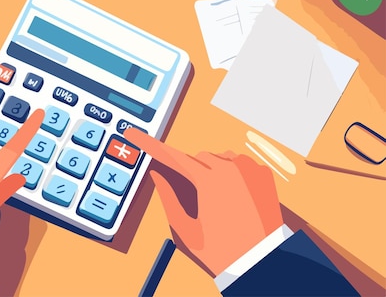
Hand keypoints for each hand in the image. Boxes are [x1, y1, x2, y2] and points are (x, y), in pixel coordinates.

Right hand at [124, 128, 282, 275]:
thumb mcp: (186, 231)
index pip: (170, 156)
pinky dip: (233, 174)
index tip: (134, 133)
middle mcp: (230, 168)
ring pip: (219, 158)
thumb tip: (158, 176)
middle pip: (196, 158)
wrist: (262, 263)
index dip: (149, 144)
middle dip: (190, 171)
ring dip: (212, 170)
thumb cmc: (223, 252)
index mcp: (208, 181)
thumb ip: (168, 198)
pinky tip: (234, 196)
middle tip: (195, 198)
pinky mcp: (263, 174)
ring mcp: (249, 169)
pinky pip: (240, 164)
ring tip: (217, 199)